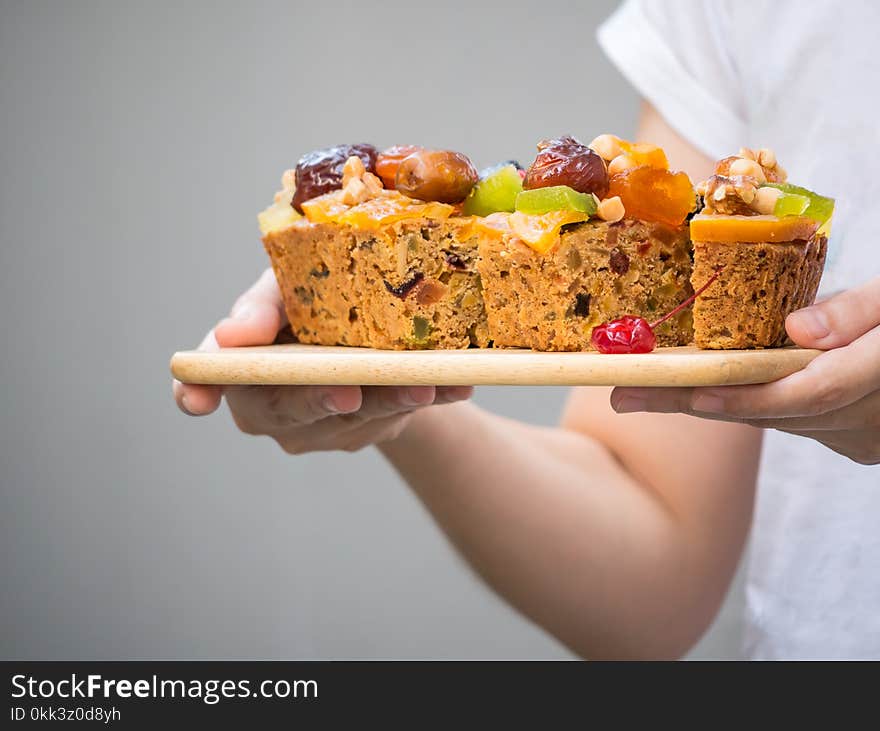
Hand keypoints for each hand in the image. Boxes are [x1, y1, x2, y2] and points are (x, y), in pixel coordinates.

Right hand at [173, 268, 472, 452]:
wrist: (368, 330)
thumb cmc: (310, 300)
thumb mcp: (288, 287)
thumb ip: (265, 306)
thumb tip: (236, 333)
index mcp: (241, 366)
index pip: (206, 380)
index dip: (195, 390)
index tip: (195, 400)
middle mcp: (273, 407)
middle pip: (291, 407)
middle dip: (322, 399)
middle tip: (346, 392)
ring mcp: (320, 430)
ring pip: (355, 418)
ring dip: (391, 399)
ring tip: (424, 384)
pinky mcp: (366, 432)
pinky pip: (398, 417)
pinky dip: (431, 398)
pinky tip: (458, 385)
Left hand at [610, 276, 879, 464]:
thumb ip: (860, 309)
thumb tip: (798, 332)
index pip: (812, 391)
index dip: (750, 396)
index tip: (692, 396)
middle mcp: (874, 419)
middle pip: (775, 412)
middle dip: (697, 402)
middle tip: (626, 394)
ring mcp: (866, 438)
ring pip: (776, 420)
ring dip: (715, 405)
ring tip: (643, 391)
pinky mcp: (856, 441)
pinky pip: (790, 422)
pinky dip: (750, 404)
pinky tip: (699, 393)